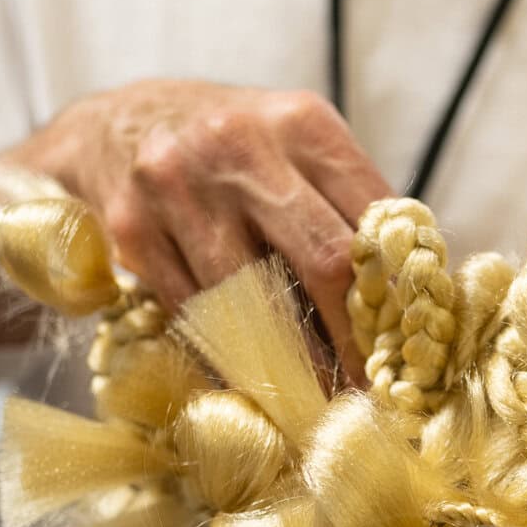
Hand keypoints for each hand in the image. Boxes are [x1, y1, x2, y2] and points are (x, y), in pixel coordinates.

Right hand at [0, 81, 392, 383]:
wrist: (112, 127)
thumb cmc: (230, 153)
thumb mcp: (293, 150)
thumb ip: (348, 207)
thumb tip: (414, 299)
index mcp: (302, 122)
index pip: (374, 218)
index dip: (398, 293)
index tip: (413, 349)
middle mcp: (242, 144)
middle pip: (325, 262)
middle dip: (356, 342)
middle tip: (375, 395)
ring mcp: (180, 185)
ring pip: (255, 302)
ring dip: (294, 365)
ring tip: (320, 404)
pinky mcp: (133, 229)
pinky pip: (196, 315)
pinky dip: (230, 356)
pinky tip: (255, 383)